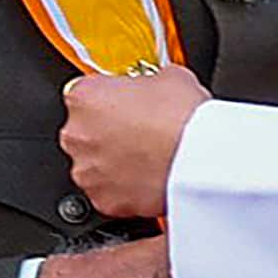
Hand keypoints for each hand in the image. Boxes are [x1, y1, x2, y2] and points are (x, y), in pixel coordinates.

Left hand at [60, 65, 208, 219]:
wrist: (201, 160)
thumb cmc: (182, 119)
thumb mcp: (169, 76)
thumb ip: (148, 81)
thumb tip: (156, 86)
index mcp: (84, 97)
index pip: (86, 93)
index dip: (111, 98)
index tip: (126, 103)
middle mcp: (77, 135)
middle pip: (87, 130)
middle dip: (110, 131)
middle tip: (142, 130)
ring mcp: (87, 170)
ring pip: (96, 164)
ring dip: (115, 160)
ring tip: (148, 156)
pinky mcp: (104, 200)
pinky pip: (110, 192)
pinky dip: (125, 187)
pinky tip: (148, 176)